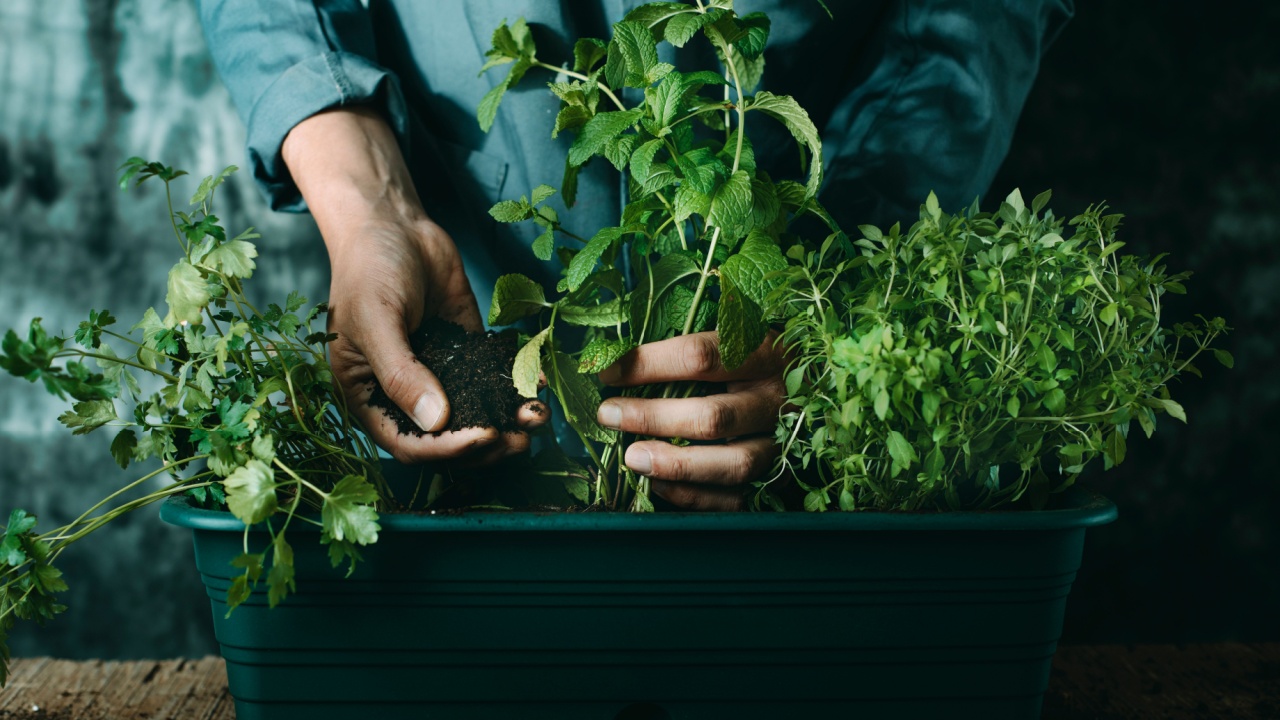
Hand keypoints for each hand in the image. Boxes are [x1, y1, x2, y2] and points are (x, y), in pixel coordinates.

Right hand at [284, 107, 544, 464]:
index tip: (483, 437)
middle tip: (522, 439)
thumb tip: (436, 420)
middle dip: (486, 443)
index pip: (409, 443)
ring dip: (507, 419)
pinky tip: (540, 382)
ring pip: (475, 412)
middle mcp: (405, 394)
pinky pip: (492, 376)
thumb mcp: (376, 320)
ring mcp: (438, 375)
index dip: (446, 450)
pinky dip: (515, 384)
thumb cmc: (368, 268)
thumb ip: (402, 372)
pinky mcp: (465, 352)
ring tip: (538, 417)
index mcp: (369, 398)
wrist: (393, 223)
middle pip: (448, 438)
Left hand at [596, 331, 786, 509]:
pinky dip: (694, 495)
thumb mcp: (732, 338)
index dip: (649, 364)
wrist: (814, 384)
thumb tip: (613, 362)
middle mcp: (777, 400)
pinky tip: (658, 484)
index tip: (609, 373)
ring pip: (733, 464)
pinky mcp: (778, 478)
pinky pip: (737, 498)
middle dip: (652, 418)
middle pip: (713, 417)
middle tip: (608, 415)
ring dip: (676, 464)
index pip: (701, 357)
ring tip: (632, 458)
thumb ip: (684, 351)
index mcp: (765, 352)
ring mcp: (782, 443)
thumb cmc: (754, 360)